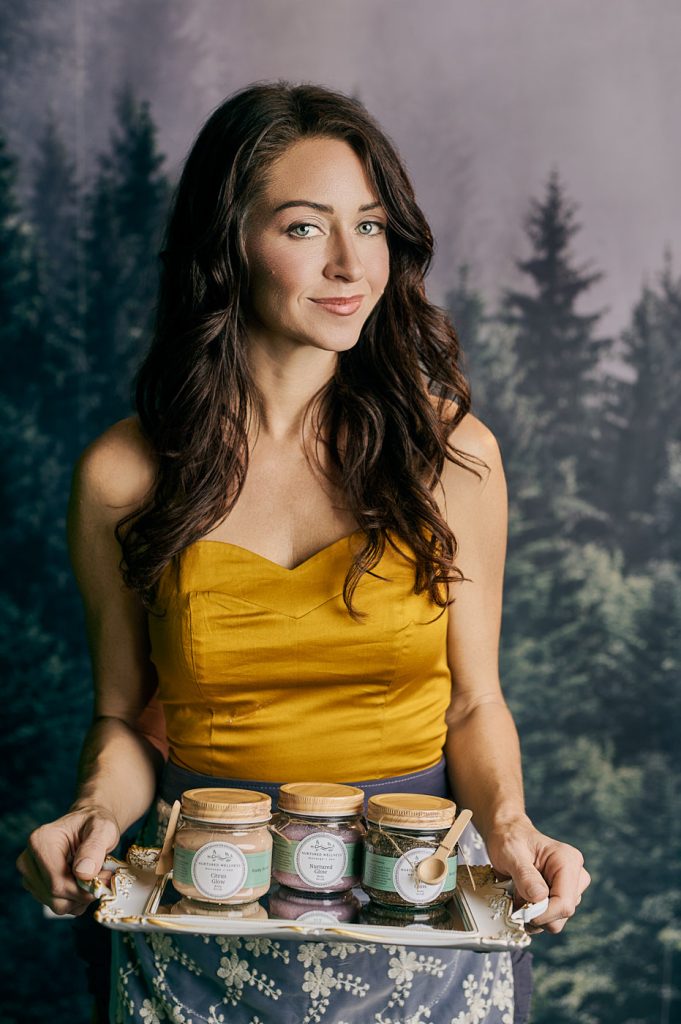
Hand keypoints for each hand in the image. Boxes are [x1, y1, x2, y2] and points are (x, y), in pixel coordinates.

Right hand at [16, 806, 119, 915]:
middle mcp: (28, 860)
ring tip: (93, 875)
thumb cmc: (94, 824)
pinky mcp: (36, 888)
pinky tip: (83, 881)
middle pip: (55, 897)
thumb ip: (95, 847)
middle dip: (83, 892)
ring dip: (80, 897)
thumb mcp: (103, 828)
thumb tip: (83, 874)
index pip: (57, 883)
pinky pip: (58, 906)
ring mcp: (30, 876)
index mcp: (40, 841)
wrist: (87, 825)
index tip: (104, 877)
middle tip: (103, 875)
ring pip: (57, 905)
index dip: (83, 888)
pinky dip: (76, 900)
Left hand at [484, 815, 589, 933]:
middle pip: (563, 914)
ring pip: (557, 920)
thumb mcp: (511, 853)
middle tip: (516, 898)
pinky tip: (523, 899)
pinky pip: (551, 918)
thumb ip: (525, 875)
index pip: (564, 903)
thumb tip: (539, 898)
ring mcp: (570, 888)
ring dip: (534, 914)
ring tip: (518, 894)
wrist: (507, 836)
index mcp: (568, 861)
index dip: (543, 914)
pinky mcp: (561, 897)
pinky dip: (534, 915)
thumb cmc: (509, 839)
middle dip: (537, 914)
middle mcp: (575, 875)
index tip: (520, 911)